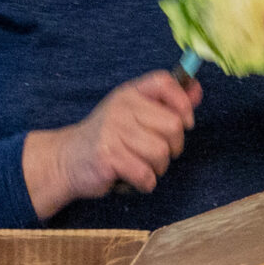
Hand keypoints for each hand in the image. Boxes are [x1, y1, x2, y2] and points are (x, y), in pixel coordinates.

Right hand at [24, 71, 204, 217]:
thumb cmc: (109, 138)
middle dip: (174, 146)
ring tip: (142, 165)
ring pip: (161, 152)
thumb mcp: (134, 114)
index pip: (164, 82)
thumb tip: (197, 89)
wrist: (66, 160)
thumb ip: (167, 103)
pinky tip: (132, 177)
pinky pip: (145, 174)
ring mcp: (112, 132)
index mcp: (129, 93)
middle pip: (173, 125)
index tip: (185, 121)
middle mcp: (121, 108)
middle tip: (158, 152)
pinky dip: (145, 182)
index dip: (182, 102)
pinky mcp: (107, 157)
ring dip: (158, 167)